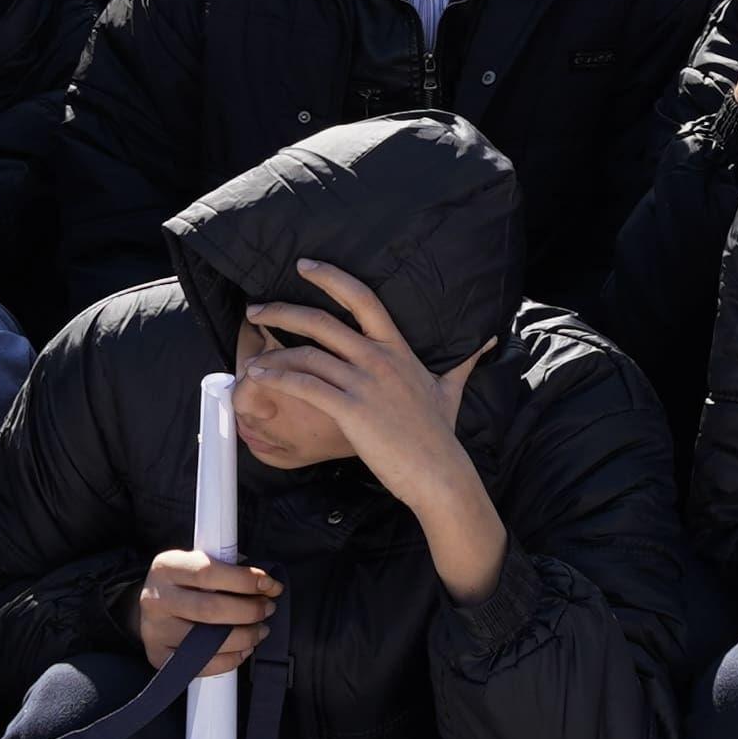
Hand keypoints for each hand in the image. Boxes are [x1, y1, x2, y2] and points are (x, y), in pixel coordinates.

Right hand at [133, 549, 278, 677]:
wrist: (153, 606)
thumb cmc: (185, 583)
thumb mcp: (198, 563)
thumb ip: (227, 568)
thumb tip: (265, 585)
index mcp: (167, 567)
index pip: (208, 572)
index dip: (244, 580)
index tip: (269, 585)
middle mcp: (157, 599)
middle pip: (210, 609)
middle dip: (249, 611)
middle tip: (267, 609)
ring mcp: (156, 630)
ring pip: (207, 641)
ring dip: (244, 637)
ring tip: (259, 630)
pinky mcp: (160, 656)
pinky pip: (202, 664)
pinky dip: (231, 659)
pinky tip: (243, 649)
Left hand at [242, 265, 501, 595]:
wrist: (439, 472)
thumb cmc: (440, 434)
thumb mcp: (451, 389)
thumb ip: (462, 361)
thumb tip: (485, 340)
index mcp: (397, 349)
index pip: (363, 298)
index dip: (331, 277)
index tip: (304, 266)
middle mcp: (378, 359)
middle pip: (321, 321)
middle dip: (282, 311)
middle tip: (256, 311)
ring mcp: (363, 384)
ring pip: (307, 355)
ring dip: (273, 353)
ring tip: (252, 356)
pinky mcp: (350, 411)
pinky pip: (306, 386)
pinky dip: (278, 379)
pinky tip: (260, 378)